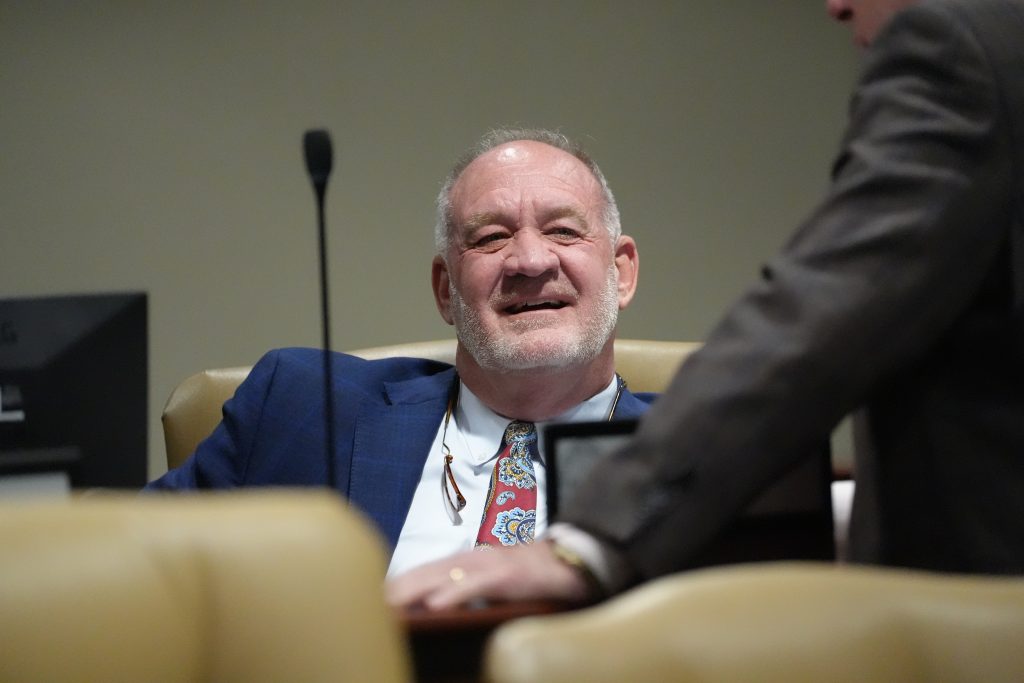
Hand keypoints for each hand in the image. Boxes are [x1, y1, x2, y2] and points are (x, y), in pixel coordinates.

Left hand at [386, 540, 589, 610]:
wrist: (570, 563)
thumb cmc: (530, 579)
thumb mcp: (492, 586)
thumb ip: (466, 593)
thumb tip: (436, 611)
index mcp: (465, 563)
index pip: (420, 573)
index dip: (395, 585)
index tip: (370, 599)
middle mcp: (471, 560)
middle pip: (423, 572)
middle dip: (396, 589)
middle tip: (368, 605)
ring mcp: (488, 565)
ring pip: (443, 575)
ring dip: (414, 591)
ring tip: (389, 606)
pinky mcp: (507, 575)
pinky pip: (476, 585)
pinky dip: (454, 595)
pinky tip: (435, 606)